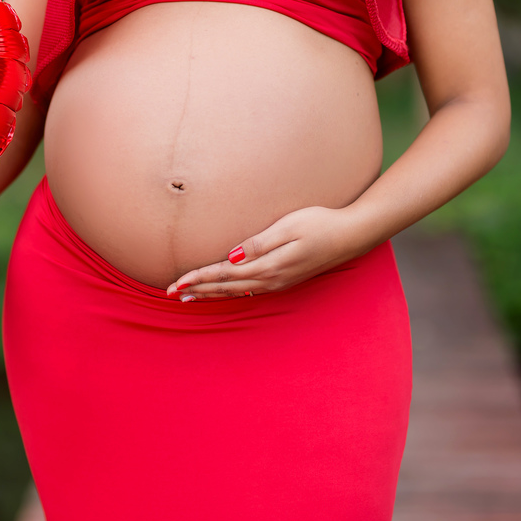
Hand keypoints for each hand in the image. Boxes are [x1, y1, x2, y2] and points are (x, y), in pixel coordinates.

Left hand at [165, 205, 371, 300]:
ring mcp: (277, 282)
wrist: (351, 235)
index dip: (198, 278)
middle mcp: (270, 279)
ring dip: (210, 294)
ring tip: (187, 298)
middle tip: (170, 294)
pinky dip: (228, 292)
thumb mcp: (289, 227)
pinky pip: (248, 291)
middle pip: (225, 287)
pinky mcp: (283, 280)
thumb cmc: (320, 223)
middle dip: (196, 289)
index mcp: (268, 266)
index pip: (223, 274)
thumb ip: (259, 243)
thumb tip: (232, 257)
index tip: (175, 284)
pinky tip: (220, 293)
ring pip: (235, 292)